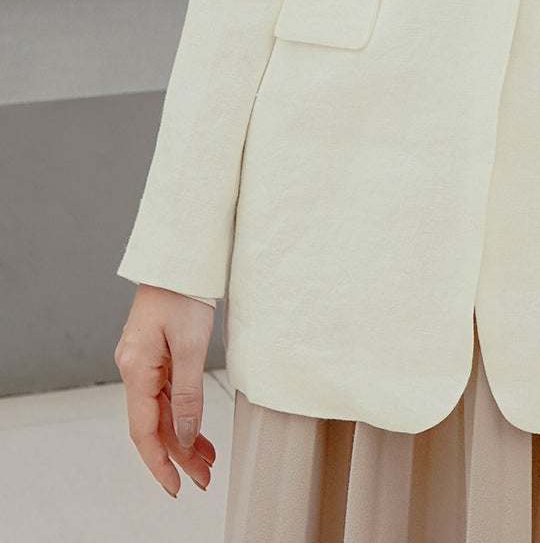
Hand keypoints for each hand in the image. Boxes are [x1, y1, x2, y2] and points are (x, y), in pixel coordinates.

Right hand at [114, 284, 216, 496]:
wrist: (182, 252)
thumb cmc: (185, 289)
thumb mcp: (191, 344)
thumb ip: (187, 393)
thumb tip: (184, 435)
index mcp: (136, 367)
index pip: (144, 430)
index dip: (160, 462)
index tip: (177, 486)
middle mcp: (134, 367)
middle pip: (153, 423)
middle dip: (178, 454)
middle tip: (203, 478)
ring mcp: (143, 360)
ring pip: (160, 410)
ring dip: (182, 435)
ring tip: (207, 460)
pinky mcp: (155, 351)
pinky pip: (166, 392)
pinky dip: (182, 412)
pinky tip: (196, 429)